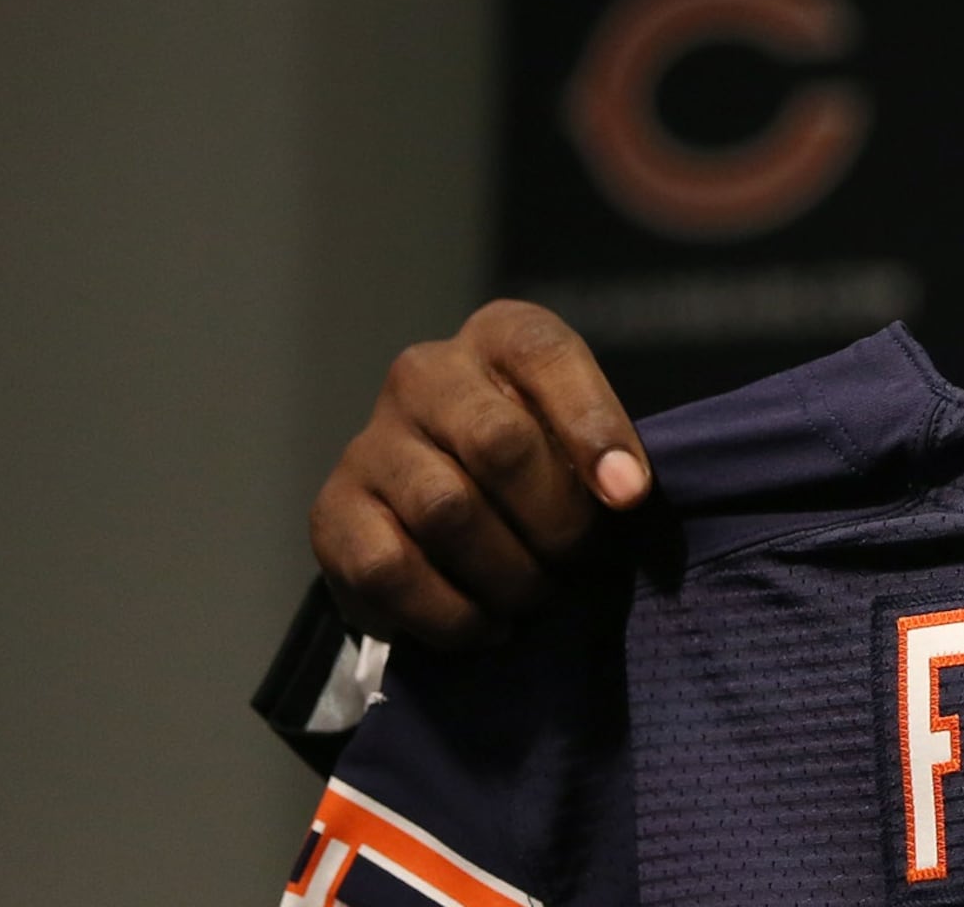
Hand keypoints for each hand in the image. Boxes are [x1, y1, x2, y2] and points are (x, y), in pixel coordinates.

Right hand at [308, 301, 649, 646]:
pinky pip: (390, 569)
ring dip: (507, 571)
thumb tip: (625, 492)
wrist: (436, 514)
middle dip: (556, 517)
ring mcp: (369, 441)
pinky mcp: (332, 511)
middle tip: (580, 561)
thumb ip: (604, 454)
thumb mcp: (577, 439)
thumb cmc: (535, 466)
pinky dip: (451, 612)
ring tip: (537, 596)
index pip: (546, 355)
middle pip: (498, 440)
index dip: (595, 426)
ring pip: (445, 510)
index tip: (630, 497)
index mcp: (498, 337)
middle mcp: (425, 374)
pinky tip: (488, 626)